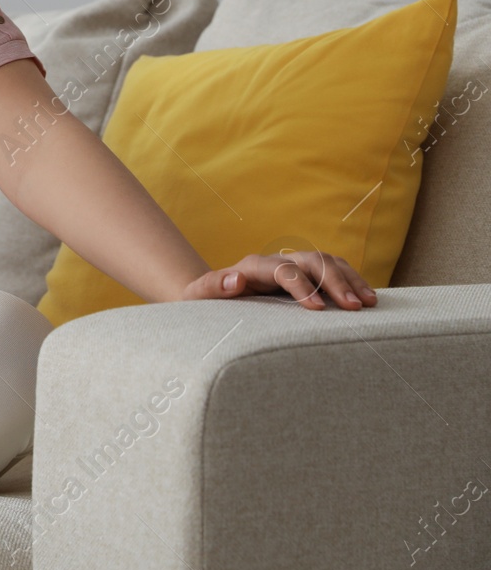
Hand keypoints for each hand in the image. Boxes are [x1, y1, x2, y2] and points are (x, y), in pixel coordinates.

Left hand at [181, 250, 378, 309]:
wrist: (211, 294)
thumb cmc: (205, 299)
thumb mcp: (200, 294)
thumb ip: (214, 286)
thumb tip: (235, 279)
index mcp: (254, 266)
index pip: (284, 270)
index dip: (302, 286)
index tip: (318, 308)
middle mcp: (278, 261)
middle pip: (313, 261)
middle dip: (336, 282)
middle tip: (356, 307)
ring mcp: (294, 265)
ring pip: (328, 262)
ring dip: (351, 279)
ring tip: (370, 303)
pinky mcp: (306, 274)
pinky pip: (335, 270)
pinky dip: (353, 280)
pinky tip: (369, 298)